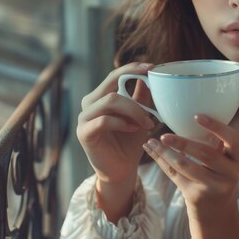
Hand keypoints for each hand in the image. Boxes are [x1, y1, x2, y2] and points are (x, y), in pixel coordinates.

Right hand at [77, 62, 155, 184]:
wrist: (122, 170)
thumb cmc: (130, 142)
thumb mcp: (140, 116)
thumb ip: (141, 97)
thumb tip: (149, 77)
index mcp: (101, 96)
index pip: (114, 75)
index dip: (131, 68)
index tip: (152, 67)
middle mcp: (89, 104)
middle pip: (111, 84)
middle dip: (134, 85)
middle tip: (154, 87)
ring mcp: (84, 118)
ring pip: (110, 100)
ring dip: (133, 109)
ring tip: (147, 122)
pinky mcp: (84, 133)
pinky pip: (103, 121)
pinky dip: (122, 123)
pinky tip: (133, 129)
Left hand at [142, 114, 238, 221]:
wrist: (216, 206)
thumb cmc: (217, 171)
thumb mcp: (223, 157)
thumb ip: (212, 140)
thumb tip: (185, 111)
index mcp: (237, 157)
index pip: (233, 139)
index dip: (216, 127)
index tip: (196, 116)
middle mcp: (230, 172)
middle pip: (206, 154)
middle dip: (183, 143)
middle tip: (164, 134)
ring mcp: (214, 185)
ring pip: (186, 166)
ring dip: (167, 152)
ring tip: (153, 142)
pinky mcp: (196, 194)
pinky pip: (175, 175)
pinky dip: (161, 160)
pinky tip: (152, 150)